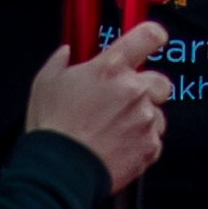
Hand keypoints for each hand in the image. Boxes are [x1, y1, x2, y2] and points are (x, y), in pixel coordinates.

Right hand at [18, 21, 173, 190]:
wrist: (58, 171)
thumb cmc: (52, 128)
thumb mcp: (46, 82)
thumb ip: (61, 61)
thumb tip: (67, 52)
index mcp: (111, 68)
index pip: (148, 36)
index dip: (154, 36)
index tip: (155, 40)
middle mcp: (133, 90)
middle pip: (161, 81)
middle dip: (148, 89)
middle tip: (125, 101)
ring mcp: (144, 120)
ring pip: (158, 114)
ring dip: (143, 119)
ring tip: (116, 130)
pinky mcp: (149, 147)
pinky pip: (155, 141)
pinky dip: (142, 144)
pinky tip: (120, 147)